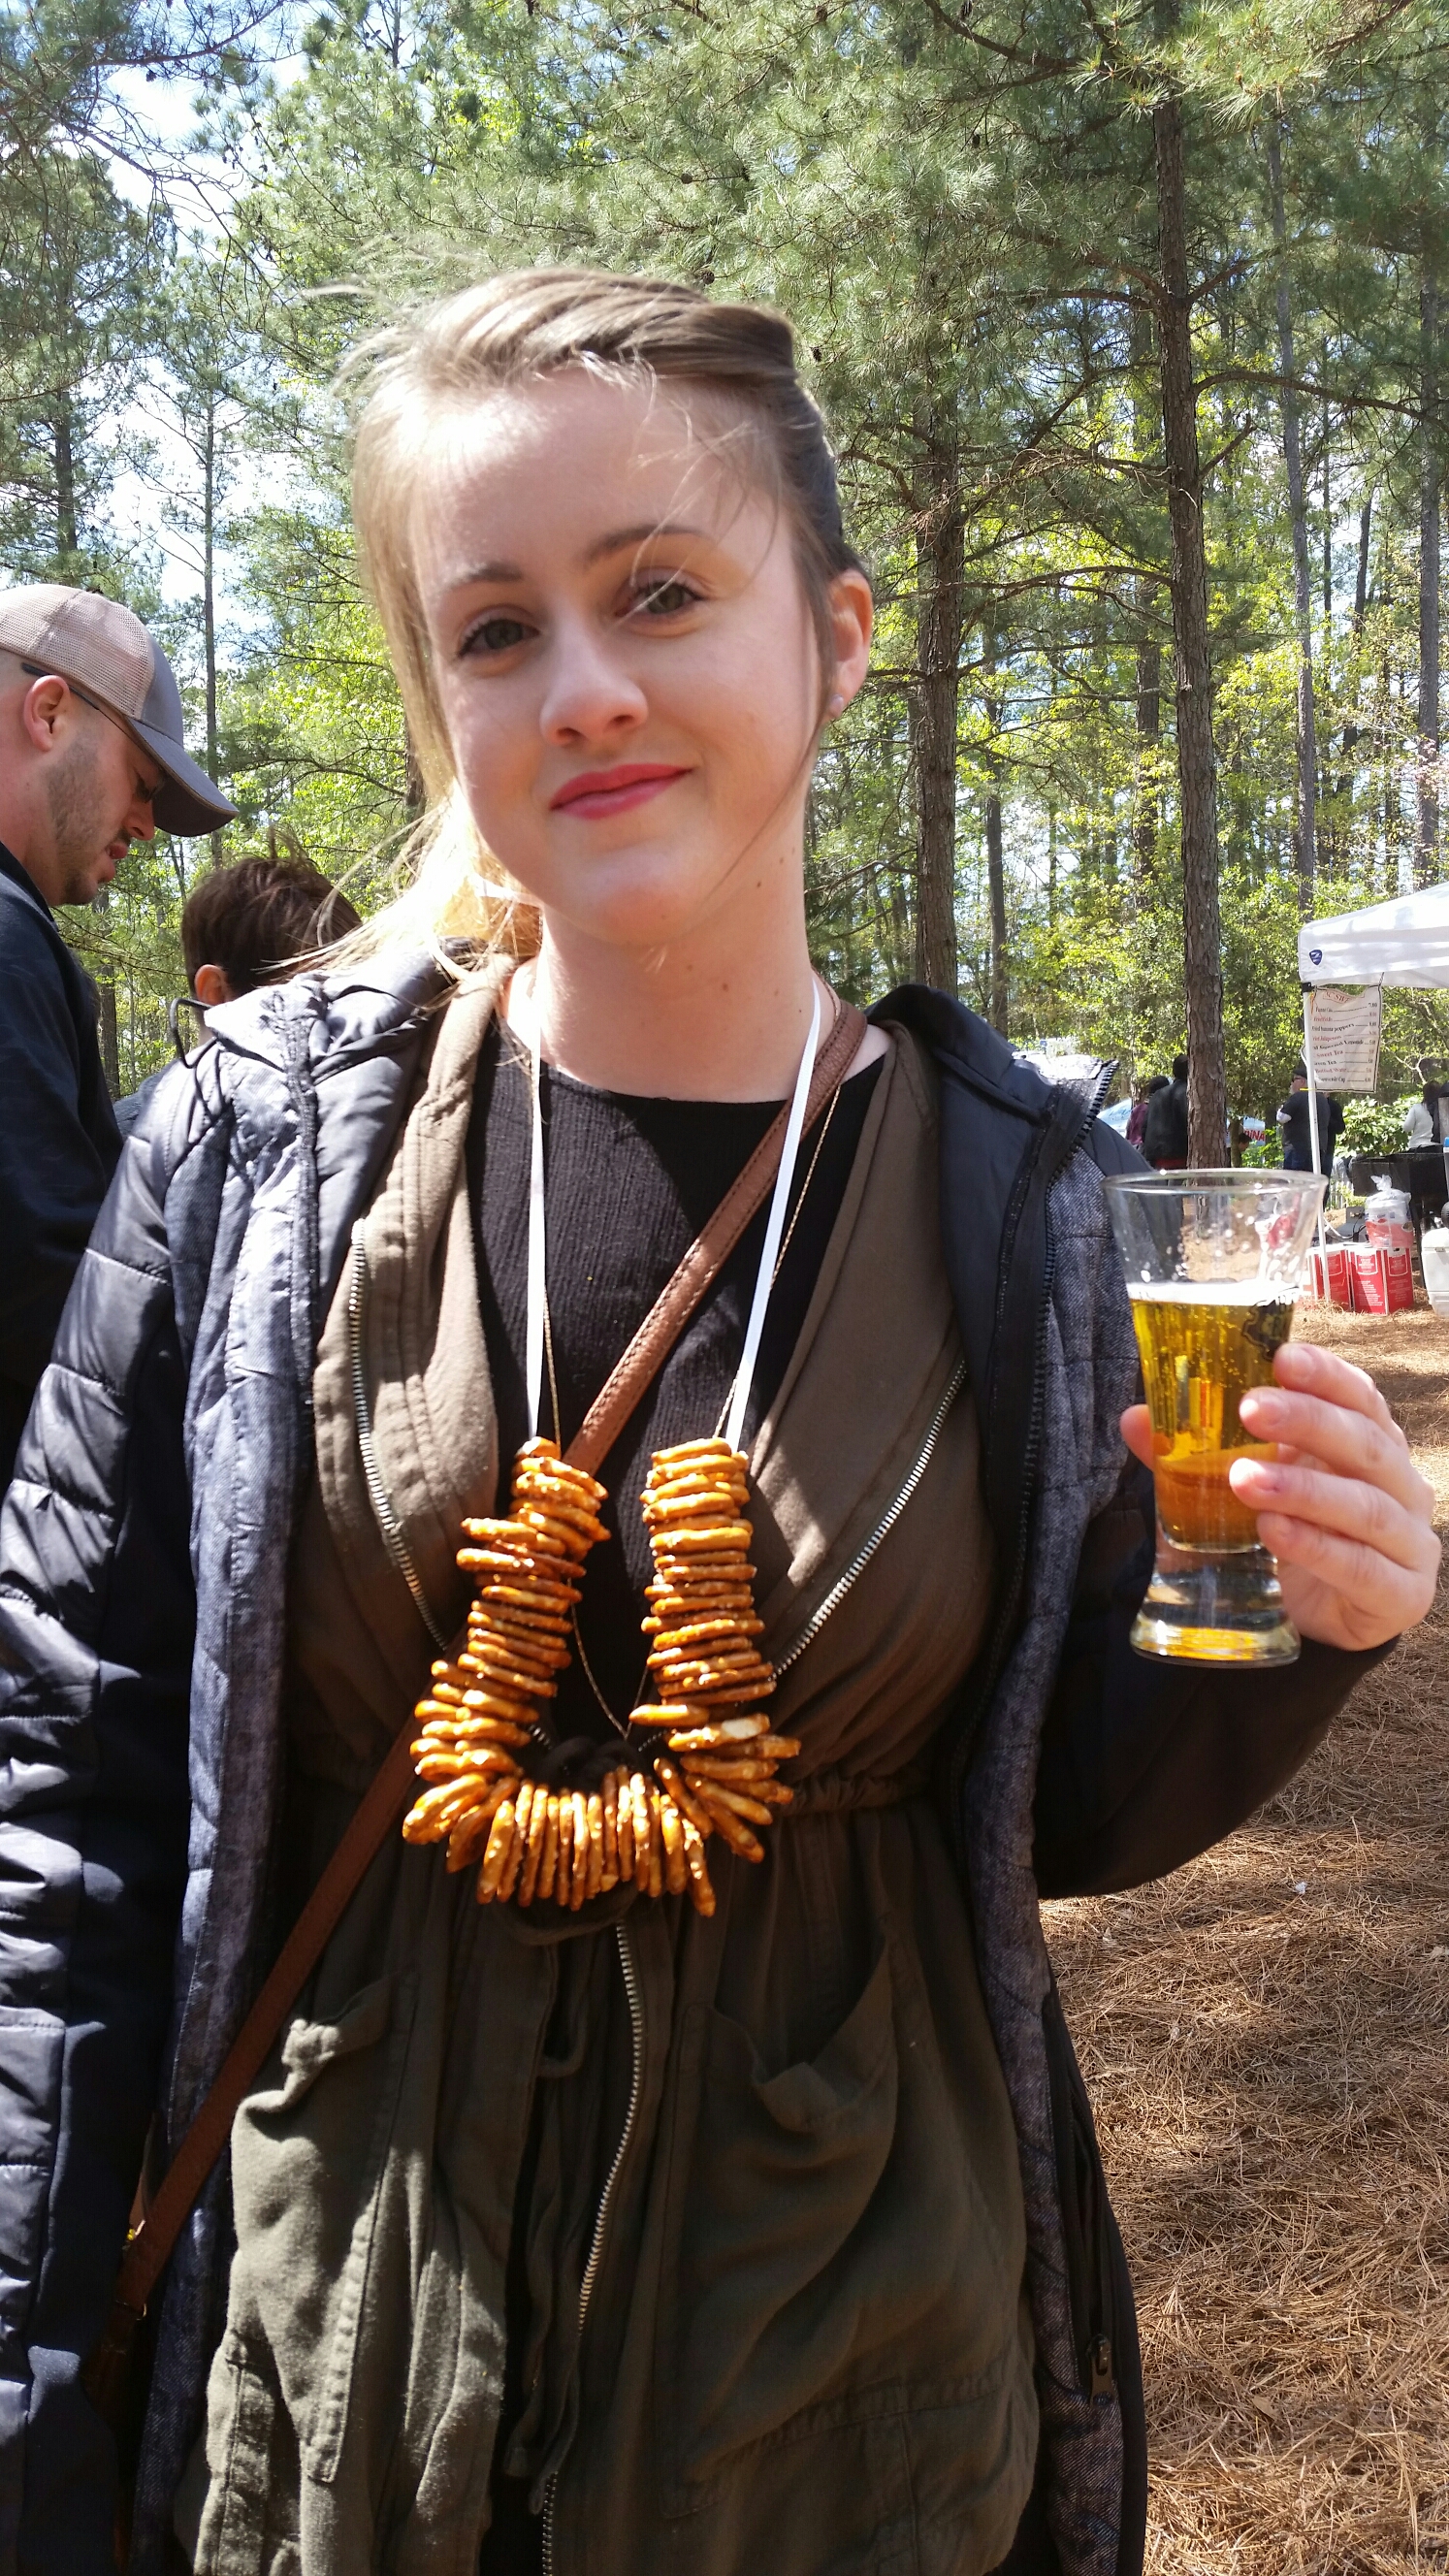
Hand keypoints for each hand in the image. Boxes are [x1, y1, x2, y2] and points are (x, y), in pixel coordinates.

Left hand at [1121, 1340, 1439, 1652]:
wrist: (1313, 1622)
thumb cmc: (1283, 1538)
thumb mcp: (1236, 1492)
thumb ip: (1193, 1457)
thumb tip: (1136, 1418)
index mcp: (1370, 1446)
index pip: (1359, 1398)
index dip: (1326, 1375)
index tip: (1281, 1356)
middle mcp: (1400, 1486)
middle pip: (1365, 1443)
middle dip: (1307, 1421)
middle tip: (1250, 1409)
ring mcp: (1409, 1542)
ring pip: (1365, 1505)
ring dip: (1303, 1489)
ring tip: (1244, 1480)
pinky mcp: (1403, 1595)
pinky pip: (1363, 1567)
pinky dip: (1317, 1547)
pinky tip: (1274, 1532)